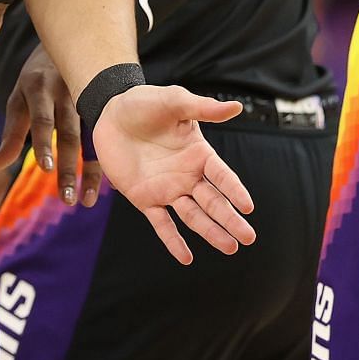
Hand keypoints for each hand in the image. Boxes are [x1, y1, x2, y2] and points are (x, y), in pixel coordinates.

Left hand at [0, 43, 102, 206]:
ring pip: (93, 137)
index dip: (44, 143)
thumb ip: (11, 132)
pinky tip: (111, 183)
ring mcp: (90, 95)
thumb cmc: (38, 76)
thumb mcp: (19, 97)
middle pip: (70, 133)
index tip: (45, 169)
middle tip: (66, 198)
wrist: (70, 39)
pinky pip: (109, 133)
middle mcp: (67, 90)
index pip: (42, 118)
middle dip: (69, 167)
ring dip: (91, 170)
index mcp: (40, 87)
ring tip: (87, 199)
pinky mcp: (106, 101)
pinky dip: (109, 158)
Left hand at [92, 85, 255, 262]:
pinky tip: (185, 258)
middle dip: (230, 219)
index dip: (234, 190)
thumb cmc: (145, 103)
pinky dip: (172, 241)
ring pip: (193, 216)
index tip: (248, 207)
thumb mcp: (174, 102)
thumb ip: (203, 108)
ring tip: (230, 247)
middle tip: (248, 237)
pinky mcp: (145, 198)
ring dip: (210, 232)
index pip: (222, 176)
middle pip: (213, 202)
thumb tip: (236, 107)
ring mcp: (167, 190)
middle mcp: (187, 176)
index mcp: (198, 154)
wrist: (110, 112)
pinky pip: (161, 223)